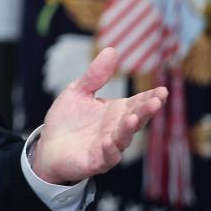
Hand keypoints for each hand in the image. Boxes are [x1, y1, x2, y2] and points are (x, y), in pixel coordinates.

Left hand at [31, 46, 167, 184]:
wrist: (48, 146)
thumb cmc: (67, 119)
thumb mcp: (79, 91)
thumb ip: (95, 75)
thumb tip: (112, 50)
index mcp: (116, 111)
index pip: (137, 103)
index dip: (150, 98)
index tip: (162, 91)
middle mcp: (116, 129)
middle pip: (136, 119)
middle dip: (146, 111)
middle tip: (155, 101)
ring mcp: (108, 146)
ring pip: (123, 138)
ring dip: (129, 129)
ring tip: (134, 117)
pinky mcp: (96, 161)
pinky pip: (106, 156)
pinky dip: (109, 149)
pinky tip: (108, 140)